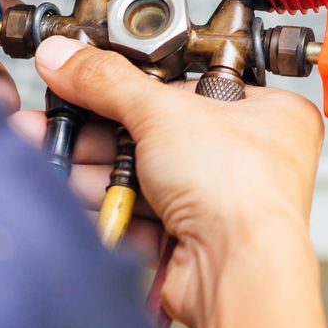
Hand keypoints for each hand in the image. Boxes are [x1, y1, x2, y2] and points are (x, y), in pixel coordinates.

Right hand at [30, 36, 327, 327]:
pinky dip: (110, 201)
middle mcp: (252, 155)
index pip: (192, 84)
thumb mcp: (163, 113)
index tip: (93, 79)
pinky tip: (77, 191)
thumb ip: (107, 82)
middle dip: (104, 131)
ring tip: (57, 154)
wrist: (235, 270)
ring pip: (146, 173)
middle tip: (62, 119)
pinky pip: (142, 209)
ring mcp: (222, 198)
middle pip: (161, 131)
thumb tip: (69, 57)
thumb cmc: (241, 193)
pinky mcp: (192, 235)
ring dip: (97, 166)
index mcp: (269, 111)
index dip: (140, 84)